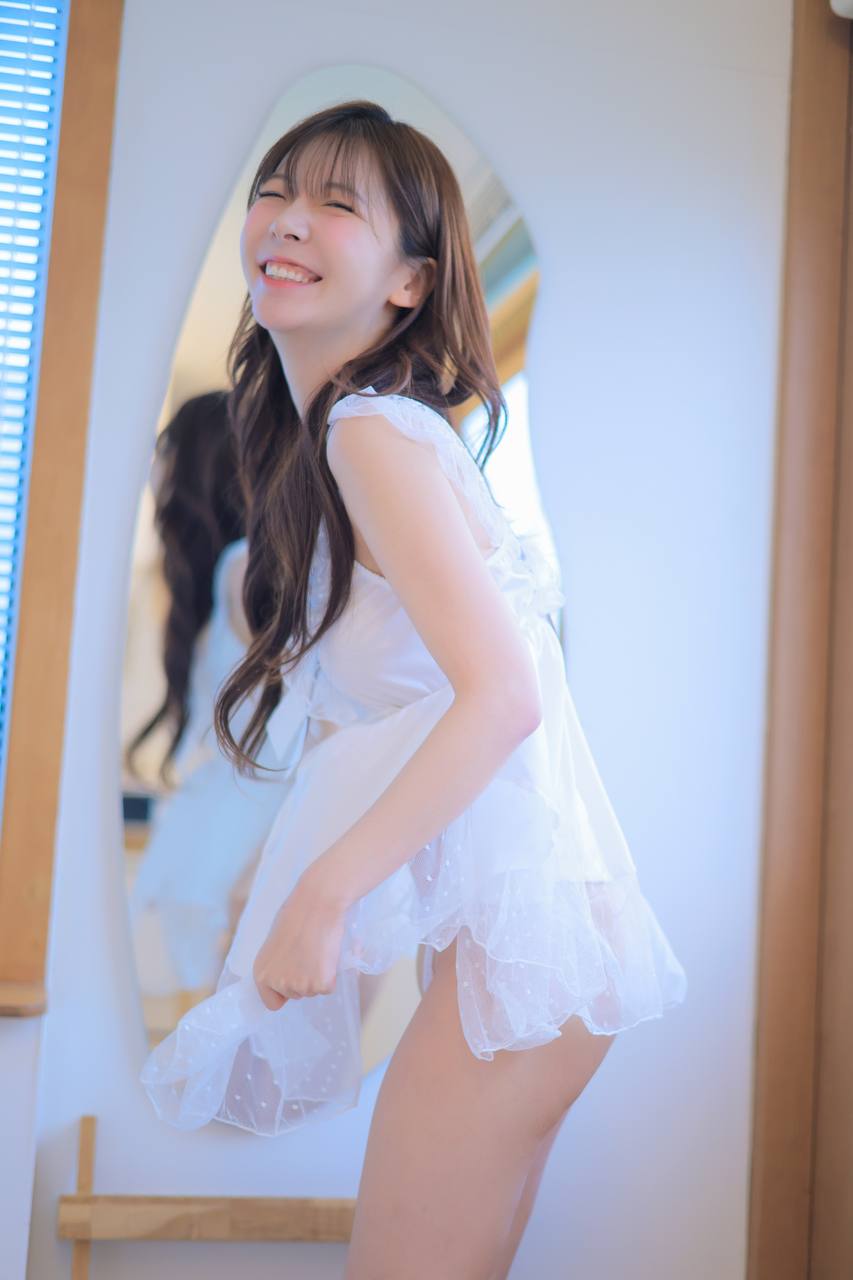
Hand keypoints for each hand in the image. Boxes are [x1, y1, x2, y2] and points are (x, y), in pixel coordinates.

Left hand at [252, 867, 349, 1011]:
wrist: (317, 904)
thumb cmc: (297, 915)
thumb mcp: (275, 944)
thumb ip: (278, 964)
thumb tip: (290, 973)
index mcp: (262, 974)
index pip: (272, 1002)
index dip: (284, 992)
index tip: (293, 976)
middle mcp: (278, 984)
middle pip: (296, 995)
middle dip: (304, 978)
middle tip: (308, 953)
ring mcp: (300, 986)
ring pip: (313, 990)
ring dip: (318, 975)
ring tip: (318, 949)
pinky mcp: (321, 984)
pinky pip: (329, 987)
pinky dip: (332, 974)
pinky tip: (328, 954)